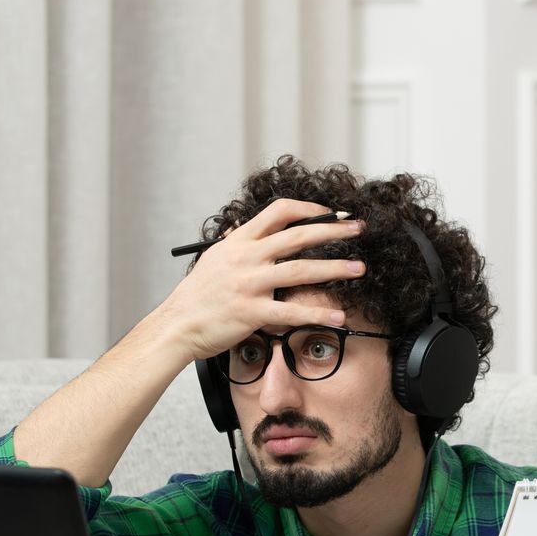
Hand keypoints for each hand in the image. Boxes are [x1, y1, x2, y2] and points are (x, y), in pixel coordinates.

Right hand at [160, 198, 366, 360]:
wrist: (177, 325)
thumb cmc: (196, 295)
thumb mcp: (213, 258)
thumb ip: (233, 242)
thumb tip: (241, 227)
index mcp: (239, 242)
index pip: (278, 212)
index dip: (309, 210)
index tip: (330, 214)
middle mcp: (246, 258)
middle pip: (297, 236)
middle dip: (333, 231)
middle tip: (358, 228)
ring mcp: (249, 284)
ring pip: (300, 270)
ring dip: (335, 268)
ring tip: (359, 268)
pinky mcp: (252, 312)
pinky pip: (291, 311)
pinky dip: (317, 314)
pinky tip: (338, 316)